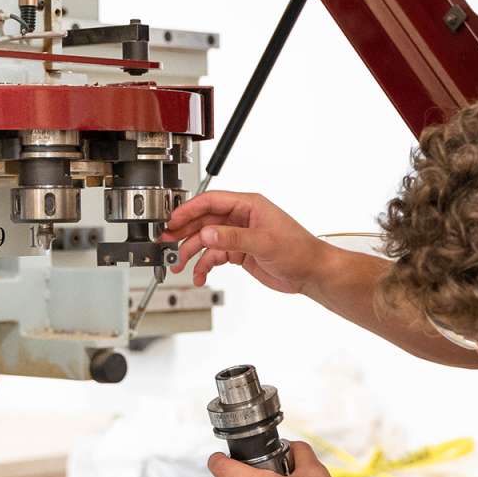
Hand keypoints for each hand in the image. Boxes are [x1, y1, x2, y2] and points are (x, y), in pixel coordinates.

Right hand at [166, 191, 327, 292]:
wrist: (311, 273)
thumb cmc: (299, 250)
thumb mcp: (264, 242)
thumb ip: (233, 238)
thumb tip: (207, 234)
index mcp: (249, 205)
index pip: (211, 201)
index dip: (189, 210)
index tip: (172, 220)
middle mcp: (242, 218)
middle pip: (204, 221)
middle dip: (184, 232)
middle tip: (166, 242)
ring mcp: (240, 235)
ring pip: (207, 240)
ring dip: (192, 253)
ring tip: (179, 265)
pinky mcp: (240, 252)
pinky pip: (215, 256)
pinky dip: (205, 266)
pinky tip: (200, 275)